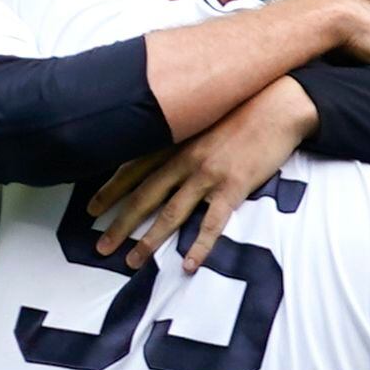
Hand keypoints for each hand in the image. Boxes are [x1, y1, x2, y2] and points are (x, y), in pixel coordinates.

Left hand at [87, 77, 316, 270]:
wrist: (278, 103)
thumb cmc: (243, 106)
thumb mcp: (202, 115)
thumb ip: (181, 134)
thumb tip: (165, 150)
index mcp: (175, 141)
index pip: (132, 169)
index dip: (110, 191)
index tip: (91, 209)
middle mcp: (183, 159)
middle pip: (144, 196)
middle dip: (120, 224)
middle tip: (100, 247)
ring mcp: (207, 174)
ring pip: (170, 213)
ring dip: (149, 241)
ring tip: (131, 262)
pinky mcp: (233, 187)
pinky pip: (213, 223)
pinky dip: (200, 246)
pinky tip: (189, 265)